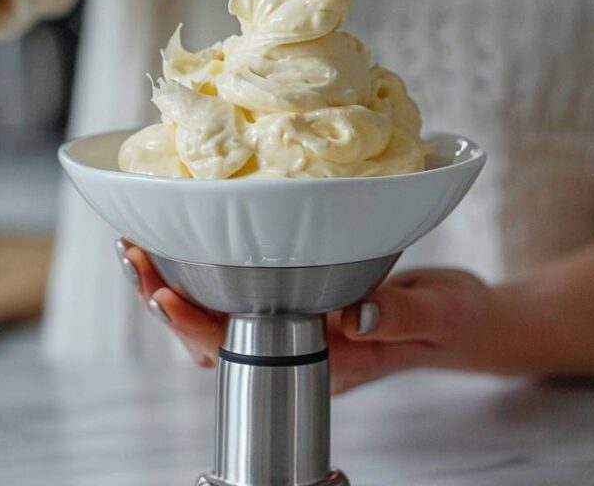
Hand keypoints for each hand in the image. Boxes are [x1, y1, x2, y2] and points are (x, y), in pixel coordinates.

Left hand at [117, 239, 502, 392]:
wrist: (461, 322)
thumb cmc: (451, 320)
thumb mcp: (437, 312)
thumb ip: (398, 316)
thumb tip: (352, 314)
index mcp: (327, 358)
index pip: (245, 352)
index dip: (197, 326)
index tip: (164, 295)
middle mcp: (299, 347)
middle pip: (214, 337)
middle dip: (165, 298)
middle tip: (132, 256)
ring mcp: (295, 327)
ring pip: (218, 315)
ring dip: (174, 282)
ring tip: (139, 245)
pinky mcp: (298, 302)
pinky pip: (238, 293)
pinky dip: (203, 266)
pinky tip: (183, 237)